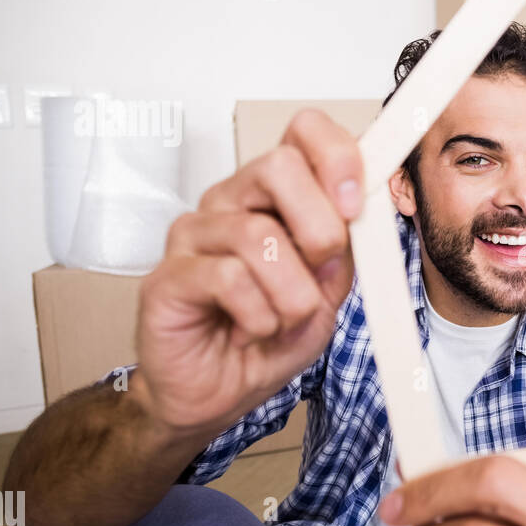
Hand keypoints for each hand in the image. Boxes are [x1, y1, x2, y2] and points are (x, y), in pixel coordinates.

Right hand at [132, 109, 362, 437]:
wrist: (222, 393)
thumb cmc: (270, 335)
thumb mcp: (328, 289)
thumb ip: (344, 246)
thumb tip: (359, 209)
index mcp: (273, 194)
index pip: (302, 131)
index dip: (336, 155)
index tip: (354, 203)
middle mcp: (229, 202)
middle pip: (278, 166)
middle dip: (319, 227)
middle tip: (321, 271)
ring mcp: (193, 235)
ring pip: (257, 234)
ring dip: (292, 292)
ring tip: (284, 320)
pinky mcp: (167, 276)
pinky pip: (228, 278)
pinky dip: (258, 315)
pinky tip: (251, 331)